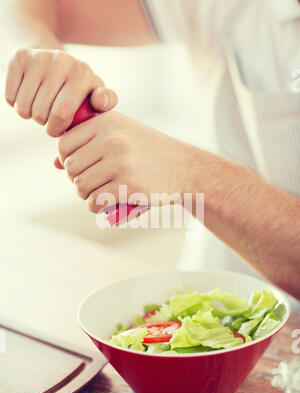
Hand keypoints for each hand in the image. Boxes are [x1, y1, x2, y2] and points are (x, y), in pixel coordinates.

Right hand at [4, 49, 117, 136]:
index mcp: (83, 73)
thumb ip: (105, 103)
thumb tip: (100, 100)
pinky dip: (15, 103)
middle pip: (40, 113)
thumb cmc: (78, 90)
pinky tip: (28, 96)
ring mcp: (39, 57)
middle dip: (43, 123)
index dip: (56, 129)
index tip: (58, 128)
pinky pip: (9, 97)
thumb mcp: (94, 96)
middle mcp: (62, 60)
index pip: (61, 114)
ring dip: (29, 114)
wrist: (53, 60)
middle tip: (49, 116)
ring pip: (23, 107)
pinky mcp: (19, 57)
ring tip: (39, 106)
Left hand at [57, 111, 199, 212]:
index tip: (82, 167)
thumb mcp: (122, 135)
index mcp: (107, 122)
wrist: (185, 168)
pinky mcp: (129, 186)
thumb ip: (90, 142)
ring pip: (80, 187)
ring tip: (99, 194)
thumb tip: (54, 163)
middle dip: (77, 180)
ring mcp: (121, 163)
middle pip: (71, 168)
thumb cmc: (150, 152)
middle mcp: (112, 139)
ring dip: (86, 195)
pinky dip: (96, 207)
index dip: (67, 160)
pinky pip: (95, 201)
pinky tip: (106, 204)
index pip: (64, 145)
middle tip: (93, 184)